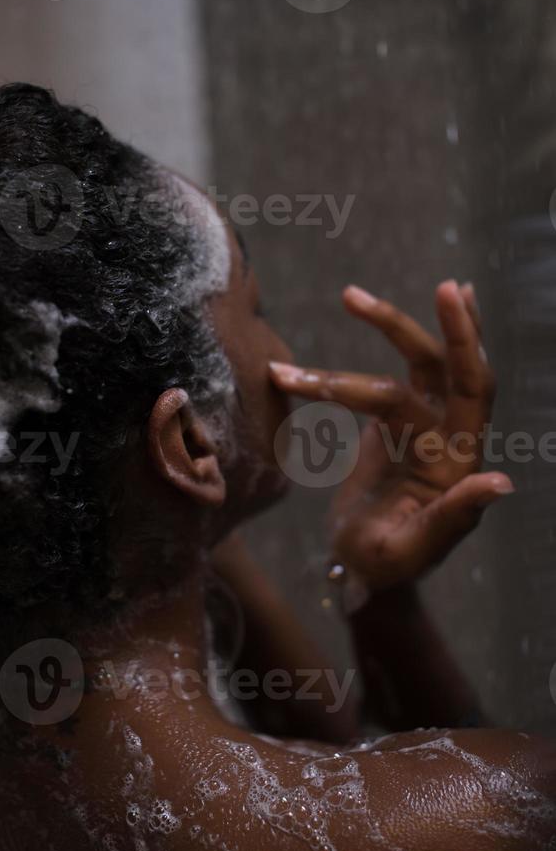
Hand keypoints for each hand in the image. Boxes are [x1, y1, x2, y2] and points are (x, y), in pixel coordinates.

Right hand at [269, 281, 513, 590]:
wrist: (364, 567)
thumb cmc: (385, 566)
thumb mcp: (412, 550)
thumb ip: (452, 518)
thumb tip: (500, 482)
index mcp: (457, 462)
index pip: (469, 392)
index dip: (465, 345)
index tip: (453, 298)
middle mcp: (449, 437)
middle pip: (450, 369)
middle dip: (447, 327)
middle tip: (443, 283)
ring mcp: (425, 426)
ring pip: (419, 364)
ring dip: (391, 326)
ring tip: (350, 296)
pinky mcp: (398, 424)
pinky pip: (399, 375)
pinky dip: (392, 344)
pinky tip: (373, 315)